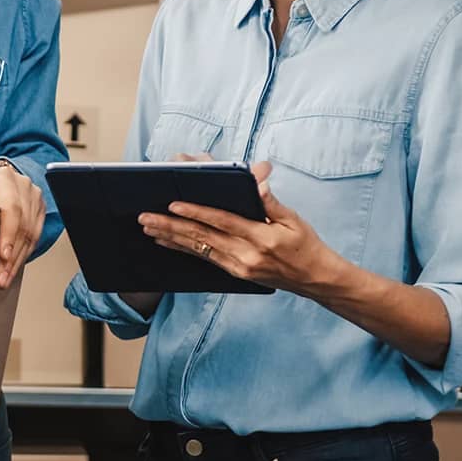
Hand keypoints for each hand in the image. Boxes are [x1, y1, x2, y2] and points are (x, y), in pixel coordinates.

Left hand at [0, 161, 44, 288]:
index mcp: (0, 178)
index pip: (11, 205)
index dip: (8, 231)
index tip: (3, 254)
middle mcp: (21, 186)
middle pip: (22, 225)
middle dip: (10, 256)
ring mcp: (32, 198)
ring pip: (31, 234)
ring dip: (17, 260)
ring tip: (3, 278)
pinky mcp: (37, 211)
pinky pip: (35, 237)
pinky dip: (23, 255)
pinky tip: (11, 269)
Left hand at [137, 162, 343, 296]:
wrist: (315, 279)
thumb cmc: (306, 245)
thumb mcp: (294, 219)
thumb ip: (271, 202)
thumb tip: (258, 181)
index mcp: (262, 237)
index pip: (222, 222)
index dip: (196, 212)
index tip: (173, 204)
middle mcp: (246, 255)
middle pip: (203, 237)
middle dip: (171, 226)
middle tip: (146, 216)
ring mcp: (239, 266)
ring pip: (198, 249)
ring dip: (171, 237)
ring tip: (148, 227)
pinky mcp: (235, 273)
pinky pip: (204, 259)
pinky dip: (183, 249)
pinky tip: (166, 242)